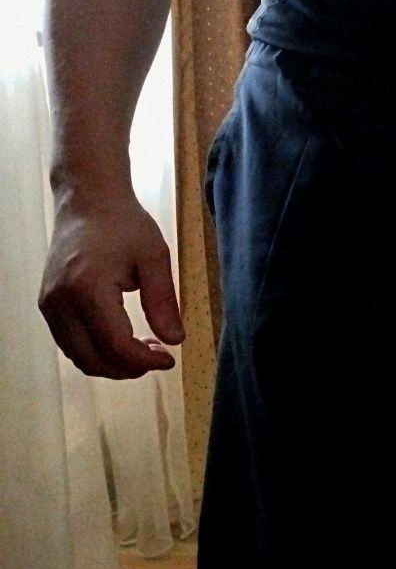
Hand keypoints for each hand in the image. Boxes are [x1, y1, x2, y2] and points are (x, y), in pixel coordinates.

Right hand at [38, 190, 185, 379]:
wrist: (87, 200)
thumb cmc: (124, 223)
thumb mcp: (154, 256)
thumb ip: (163, 300)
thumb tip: (175, 341)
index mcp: (88, 288)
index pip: (115, 344)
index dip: (143, 361)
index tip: (169, 360)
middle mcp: (60, 302)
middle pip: (92, 359)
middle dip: (128, 368)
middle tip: (158, 356)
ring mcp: (49, 305)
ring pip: (78, 356)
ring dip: (111, 363)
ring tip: (143, 349)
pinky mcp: (47, 304)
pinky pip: (69, 343)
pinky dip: (95, 351)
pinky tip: (121, 340)